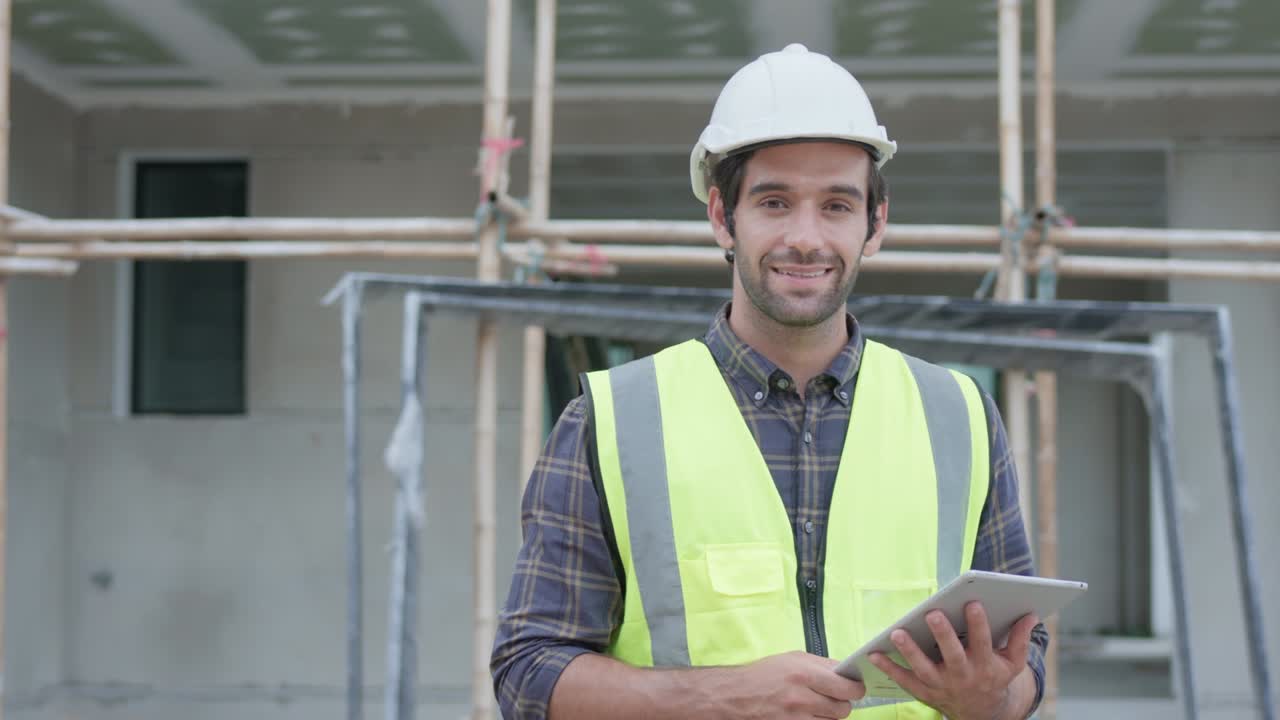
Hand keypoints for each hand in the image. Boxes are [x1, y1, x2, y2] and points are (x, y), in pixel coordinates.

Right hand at [718, 650, 865, 718]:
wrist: (734, 697)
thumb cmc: (763, 675)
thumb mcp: (792, 659)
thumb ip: (821, 665)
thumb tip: (846, 672)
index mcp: (804, 674)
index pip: (847, 688)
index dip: (855, 688)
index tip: (855, 687)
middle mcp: (802, 698)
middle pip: (844, 709)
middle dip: (842, 703)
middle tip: (834, 697)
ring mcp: (797, 719)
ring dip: (829, 715)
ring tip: (816, 706)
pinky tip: (809, 715)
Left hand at [868, 602, 1037, 719]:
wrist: (982, 713)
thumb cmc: (995, 677)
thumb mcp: (1013, 663)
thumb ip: (1020, 639)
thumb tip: (1031, 615)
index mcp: (986, 665)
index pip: (983, 642)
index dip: (979, 624)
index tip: (973, 603)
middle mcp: (963, 676)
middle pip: (953, 655)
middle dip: (943, 635)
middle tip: (933, 614)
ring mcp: (942, 685)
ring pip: (924, 669)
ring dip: (910, 651)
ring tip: (897, 633)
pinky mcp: (925, 692)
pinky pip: (904, 680)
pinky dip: (889, 668)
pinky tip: (874, 653)